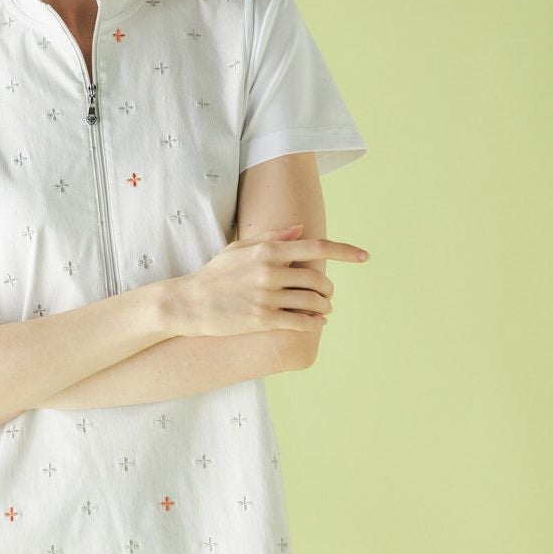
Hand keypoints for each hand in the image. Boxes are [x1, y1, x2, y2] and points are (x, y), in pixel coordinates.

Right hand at [166, 222, 368, 338]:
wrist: (188, 303)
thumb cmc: (215, 275)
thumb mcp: (239, 248)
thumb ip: (272, 238)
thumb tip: (301, 231)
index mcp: (267, 251)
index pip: (317, 248)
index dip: (345, 251)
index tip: (364, 256)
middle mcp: (270, 272)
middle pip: (318, 279)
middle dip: (328, 288)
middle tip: (327, 293)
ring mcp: (266, 297)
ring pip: (313, 302)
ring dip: (324, 306)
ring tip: (323, 308)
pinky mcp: (262, 320)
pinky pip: (301, 322)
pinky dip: (314, 323)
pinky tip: (316, 323)